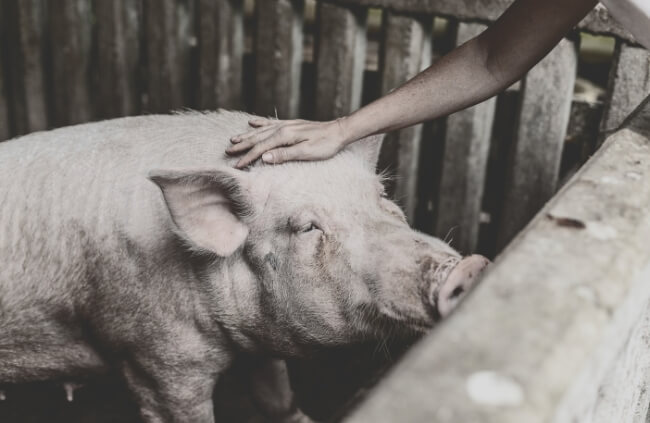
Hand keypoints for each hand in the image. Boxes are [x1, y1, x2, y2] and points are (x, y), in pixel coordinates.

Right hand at [226, 118, 347, 167]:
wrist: (339, 131)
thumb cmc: (325, 145)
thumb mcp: (306, 153)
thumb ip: (284, 155)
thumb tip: (264, 158)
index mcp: (285, 136)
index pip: (261, 149)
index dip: (248, 157)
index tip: (236, 165)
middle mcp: (282, 128)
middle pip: (257, 138)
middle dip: (242, 145)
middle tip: (227, 151)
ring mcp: (286, 125)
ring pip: (261, 130)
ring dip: (247, 135)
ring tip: (233, 138)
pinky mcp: (291, 124)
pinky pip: (270, 123)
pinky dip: (259, 123)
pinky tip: (252, 122)